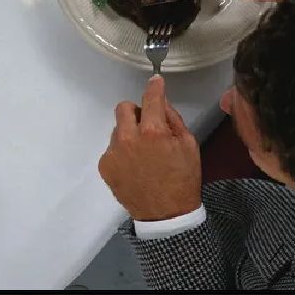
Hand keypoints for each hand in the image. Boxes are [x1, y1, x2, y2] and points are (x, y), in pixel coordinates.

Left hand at [98, 76, 201, 221]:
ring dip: (129, 133)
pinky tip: (135, 166)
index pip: (151, 98)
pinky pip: (112, 148)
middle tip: (148, 125)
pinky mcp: (105, 165)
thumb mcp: (189, 145)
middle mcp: (128, 138)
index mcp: (153, 132)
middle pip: (124, 108)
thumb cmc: (183, 179)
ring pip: (118, 129)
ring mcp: (114, 152)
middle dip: (137, 112)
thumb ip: (173, 119)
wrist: (166, 214)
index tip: (155, 80)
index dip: (155, 86)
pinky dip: (122, 152)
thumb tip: (161, 103)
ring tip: (143, 154)